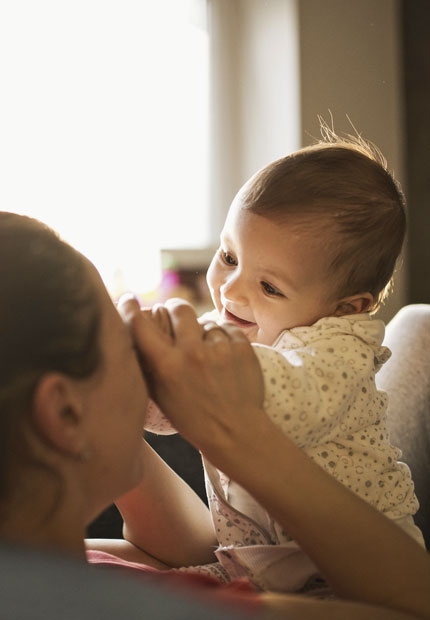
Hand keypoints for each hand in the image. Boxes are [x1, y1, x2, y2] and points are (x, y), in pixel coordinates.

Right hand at [118, 297, 263, 459]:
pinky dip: (224, 339)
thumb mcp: (160, 396)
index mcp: (167, 366)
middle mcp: (192, 353)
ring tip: (207, 355)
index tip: (128, 299)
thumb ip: (148, 365)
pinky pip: (227, 328)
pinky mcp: (242, 348)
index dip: (129, 308)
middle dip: (175, 308)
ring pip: (206, 322)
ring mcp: (220, 349)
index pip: (140, 326)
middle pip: (180, 308)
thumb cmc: (193, 418)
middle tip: (175, 315)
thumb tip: (134, 335)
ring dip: (204, 333)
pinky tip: (223, 357)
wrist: (236, 433)